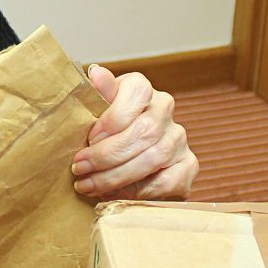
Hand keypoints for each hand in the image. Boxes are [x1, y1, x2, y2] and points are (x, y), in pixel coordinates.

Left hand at [72, 66, 197, 199]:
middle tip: (80, 169)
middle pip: (144, 132)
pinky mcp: (188, 165)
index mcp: (141, 87)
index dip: (112, 119)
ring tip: (89, 185)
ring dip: (117, 177)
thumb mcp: (93, 108)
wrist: (121, 152)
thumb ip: (95, 94)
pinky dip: (137, 191)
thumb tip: (96, 73)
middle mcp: (165, 108)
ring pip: (153, 158)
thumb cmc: (102, 127)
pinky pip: (167, 182)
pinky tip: (113, 194)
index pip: (136, 94)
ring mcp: (179, 137)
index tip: (88, 139)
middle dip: (107, 155)